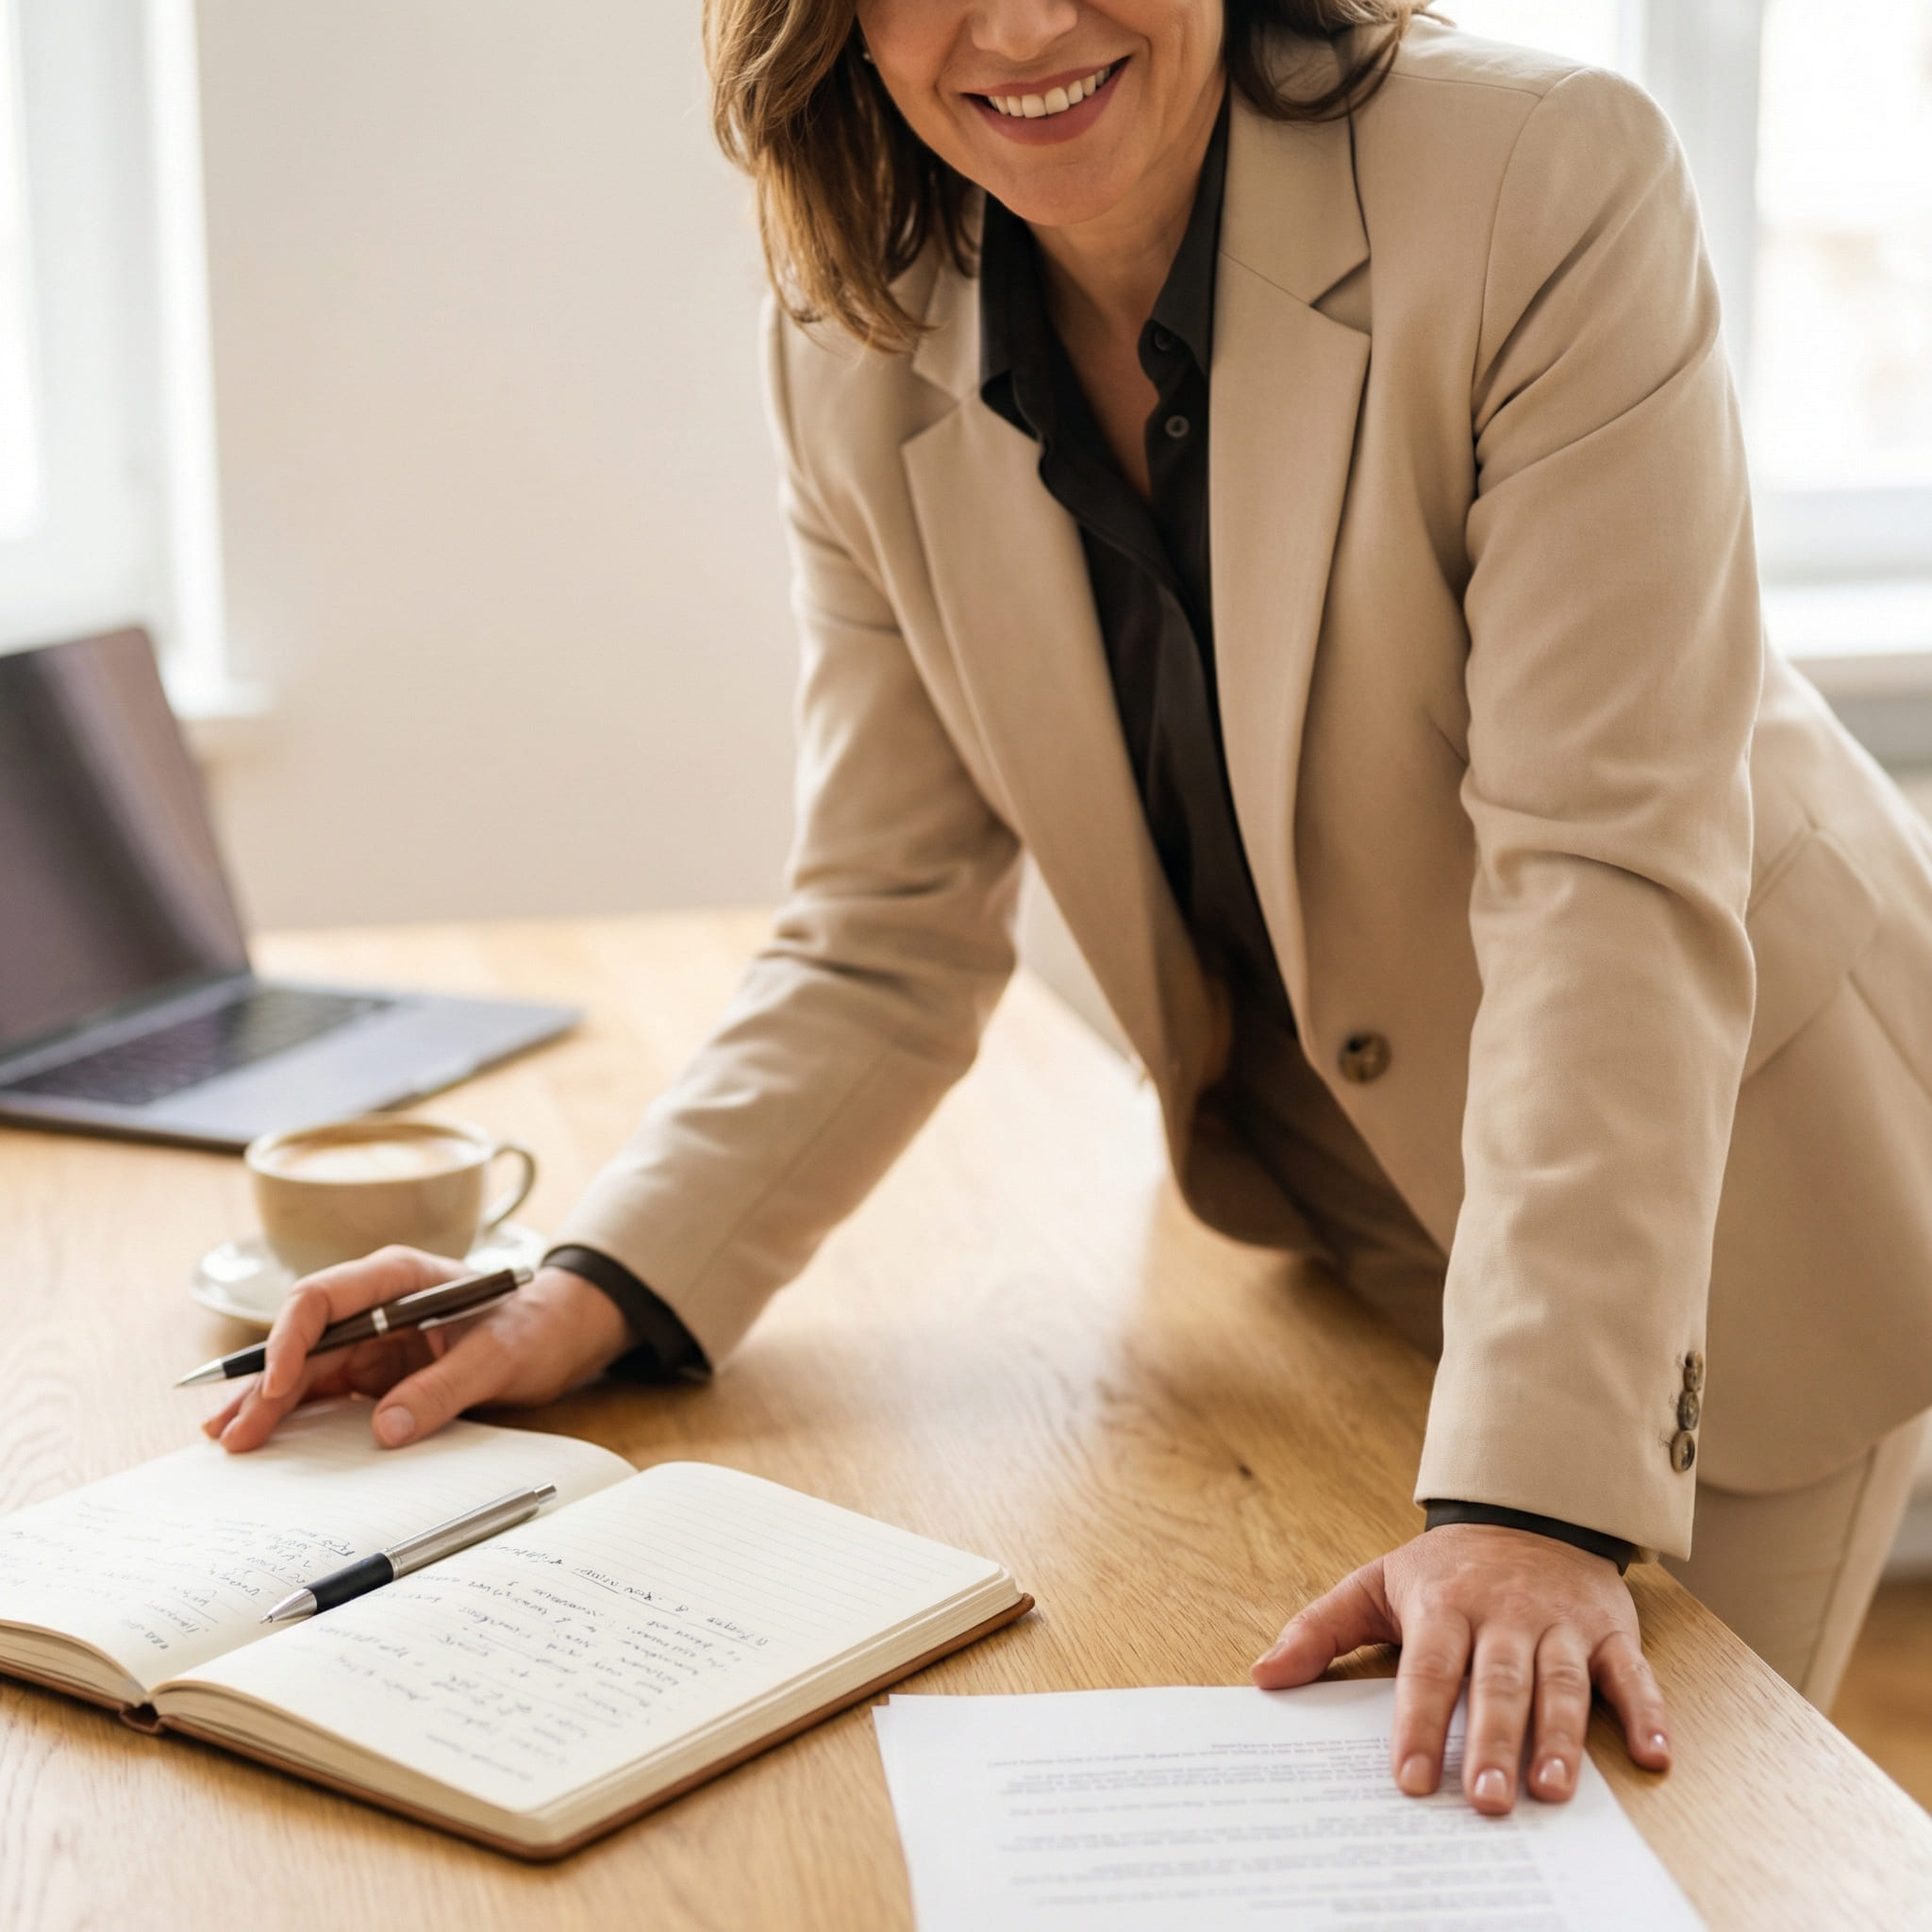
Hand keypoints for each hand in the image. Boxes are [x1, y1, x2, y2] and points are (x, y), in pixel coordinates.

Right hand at [202, 1247, 635, 1452]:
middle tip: (231, 1435)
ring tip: (226, 1441)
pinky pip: (328, 1391)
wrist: (559, 1333)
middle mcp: (375, 1303)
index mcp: (399, 1277)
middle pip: (302, 1339)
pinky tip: (263, 1438)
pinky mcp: (377, 1369)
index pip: (323, 1299)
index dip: (291, 1340)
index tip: (280, 1386)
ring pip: (306, 1369)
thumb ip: (445, 1387)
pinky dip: (295, 1414)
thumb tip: (387, 1429)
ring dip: (268, 1404)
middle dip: (265, 1384)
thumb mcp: (498, 1357)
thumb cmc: (533, 1327)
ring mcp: (372, 1337)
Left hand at [1250, 1525, 1669, 1812]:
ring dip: (1560, 1739)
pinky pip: (1633, 1674)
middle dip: (1490, 1742)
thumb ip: (1319, 1630)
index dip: (1417, 1724)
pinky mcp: (1610, 1631)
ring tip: (1551, 1790)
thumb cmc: (1446, 1566)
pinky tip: (1656, 1757)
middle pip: (1497, 1684)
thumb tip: (1263, 1675)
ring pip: (1563, 1684)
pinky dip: (1649, 1714)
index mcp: (1445, 1606)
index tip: (1407, 1780)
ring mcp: (1561, 1624)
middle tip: (1483, 1801)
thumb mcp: (1376, 1583)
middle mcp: (1505, 1615)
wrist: (1528, 1506)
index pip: (1428, 1670)